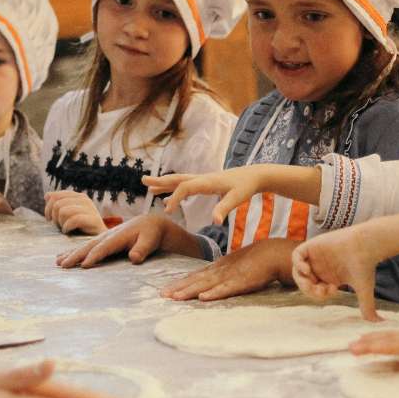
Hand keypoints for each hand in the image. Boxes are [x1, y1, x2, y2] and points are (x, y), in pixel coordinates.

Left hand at [45, 191, 106, 234]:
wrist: (99, 241)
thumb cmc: (80, 229)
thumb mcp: (67, 214)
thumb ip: (57, 203)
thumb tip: (47, 195)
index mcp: (78, 196)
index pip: (54, 196)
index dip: (48, 208)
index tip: (50, 219)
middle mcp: (84, 200)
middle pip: (57, 204)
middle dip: (54, 217)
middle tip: (59, 226)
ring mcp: (90, 208)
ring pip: (63, 211)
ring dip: (61, 223)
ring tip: (65, 228)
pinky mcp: (94, 219)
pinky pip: (73, 219)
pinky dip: (67, 227)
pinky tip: (68, 231)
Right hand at [56, 214, 195, 268]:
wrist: (151, 223)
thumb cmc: (151, 234)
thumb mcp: (150, 241)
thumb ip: (142, 249)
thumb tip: (134, 258)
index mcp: (119, 236)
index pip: (105, 247)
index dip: (94, 256)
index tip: (83, 265)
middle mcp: (108, 235)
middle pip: (90, 246)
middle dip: (76, 255)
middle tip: (63, 266)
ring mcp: (104, 237)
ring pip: (85, 246)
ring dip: (71, 253)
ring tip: (58, 262)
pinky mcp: (102, 239)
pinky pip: (86, 246)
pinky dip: (74, 251)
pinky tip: (63, 256)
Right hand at [144, 166, 268, 224]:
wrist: (255, 175)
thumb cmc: (246, 187)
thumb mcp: (237, 198)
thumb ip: (224, 208)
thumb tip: (215, 222)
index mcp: (207, 181)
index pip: (185, 188)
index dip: (175, 198)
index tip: (168, 211)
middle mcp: (202, 178)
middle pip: (177, 179)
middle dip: (160, 181)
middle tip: (143, 181)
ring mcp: (203, 180)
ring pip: (180, 181)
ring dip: (164, 184)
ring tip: (149, 188)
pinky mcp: (206, 183)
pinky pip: (186, 186)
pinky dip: (174, 190)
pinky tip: (168, 199)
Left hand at [161, 239, 296, 301]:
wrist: (275, 252)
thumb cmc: (257, 260)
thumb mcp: (236, 265)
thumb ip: (224, 273)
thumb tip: (210, 284)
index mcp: (220, 266)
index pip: (196, 275)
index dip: (181, 282)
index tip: (165, 290)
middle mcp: (222, 270)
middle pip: (197, 280)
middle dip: (179, 287)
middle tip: (162, 295)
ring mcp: (231, 275)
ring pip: (207, 284)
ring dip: (191, 291)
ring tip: (175, 297)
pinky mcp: (243, 281)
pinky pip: (227, 289)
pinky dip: (215, 293)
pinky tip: (203, 297)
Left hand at [292, 227, 379, 320]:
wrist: (366, 246)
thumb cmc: (365, 266)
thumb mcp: (363, 290)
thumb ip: (367, 307)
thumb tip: (379, 323)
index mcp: (329, 278)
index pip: (315, 290)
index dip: (319, 295)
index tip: (332, 291)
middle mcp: (321, 268)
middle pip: (305, 282)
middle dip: (309, 290)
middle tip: (317, 290)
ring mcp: (316, 257)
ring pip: (298, 271)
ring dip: (301, 280)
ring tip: (311, 282)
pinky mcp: (313, 246)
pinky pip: (297, 256)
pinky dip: (298, 264)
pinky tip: (307, 270)